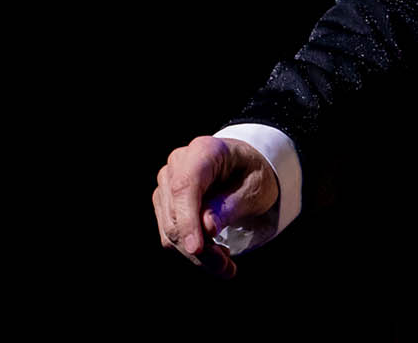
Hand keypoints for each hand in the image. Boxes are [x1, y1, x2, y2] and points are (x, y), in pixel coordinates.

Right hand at [152, 136, 277, 277]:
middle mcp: (177, 164)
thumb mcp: (254, 189)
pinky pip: (169, 236)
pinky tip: (215, 253)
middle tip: (227, 268)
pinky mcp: (163, 203)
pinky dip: (191, 251)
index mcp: (203, 151)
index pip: (185, 187)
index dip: (188, 220)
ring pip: (169, 230)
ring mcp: (166, 184)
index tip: (198, 249)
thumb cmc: (253, 174)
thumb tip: (206, 228)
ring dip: (197, 256)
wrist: (245, 169)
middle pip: (175, 214)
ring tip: (226, 265)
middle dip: (200, 248)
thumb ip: (230, 206)